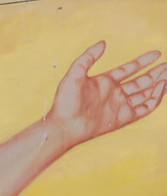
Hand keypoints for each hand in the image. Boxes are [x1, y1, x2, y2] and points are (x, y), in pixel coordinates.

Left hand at [47, 41, 166, 145]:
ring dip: (158, 84)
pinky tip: (161, 86)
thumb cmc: (65, 102)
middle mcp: (114, 94)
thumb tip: (103, 43)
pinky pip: (144, 108)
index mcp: (105, 82)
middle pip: (141, 82)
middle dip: (156, 73)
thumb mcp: (74, 74)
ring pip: (145, 94)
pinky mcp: (123, 118)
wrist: (64, 126)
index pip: (129, 69)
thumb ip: (87, 57)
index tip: (157, 53)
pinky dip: (155, 98)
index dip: (143, 61)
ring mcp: (120, 106)